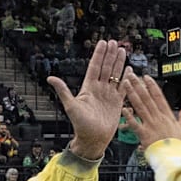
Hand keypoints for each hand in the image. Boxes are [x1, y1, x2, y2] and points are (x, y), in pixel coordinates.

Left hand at [47, 40, 125, 158]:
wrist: (93, 139)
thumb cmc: (80, 125)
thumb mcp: (70, 106)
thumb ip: (63, 90)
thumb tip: (50, 78)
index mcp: (88, 88)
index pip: (95, 67)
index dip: (99, 55)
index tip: (103, 43)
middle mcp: (98, 89)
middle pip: (106, 68)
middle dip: (110, 55)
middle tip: (115, 42)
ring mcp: (108, 95)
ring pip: (115, 75)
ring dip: (118, 63)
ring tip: (122, 50)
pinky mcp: (117, 102)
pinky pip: (123, 87)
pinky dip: (127, 78)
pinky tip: (130, 69)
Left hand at [121, 71, 180, 148]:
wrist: (173, 159)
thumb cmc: (177, 147)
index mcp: (167, 116)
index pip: (159, 97)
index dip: (152, 86)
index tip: (146, 77)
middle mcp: (158, 118)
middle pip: (147, 98)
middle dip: (138, 85)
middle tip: (131, 75)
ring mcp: (150, 125)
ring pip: (140, 106)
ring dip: (132, 94)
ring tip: (125, 84)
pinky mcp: (144, 134)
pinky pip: (135, 123)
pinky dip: (129, 116)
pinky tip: (123, 108)